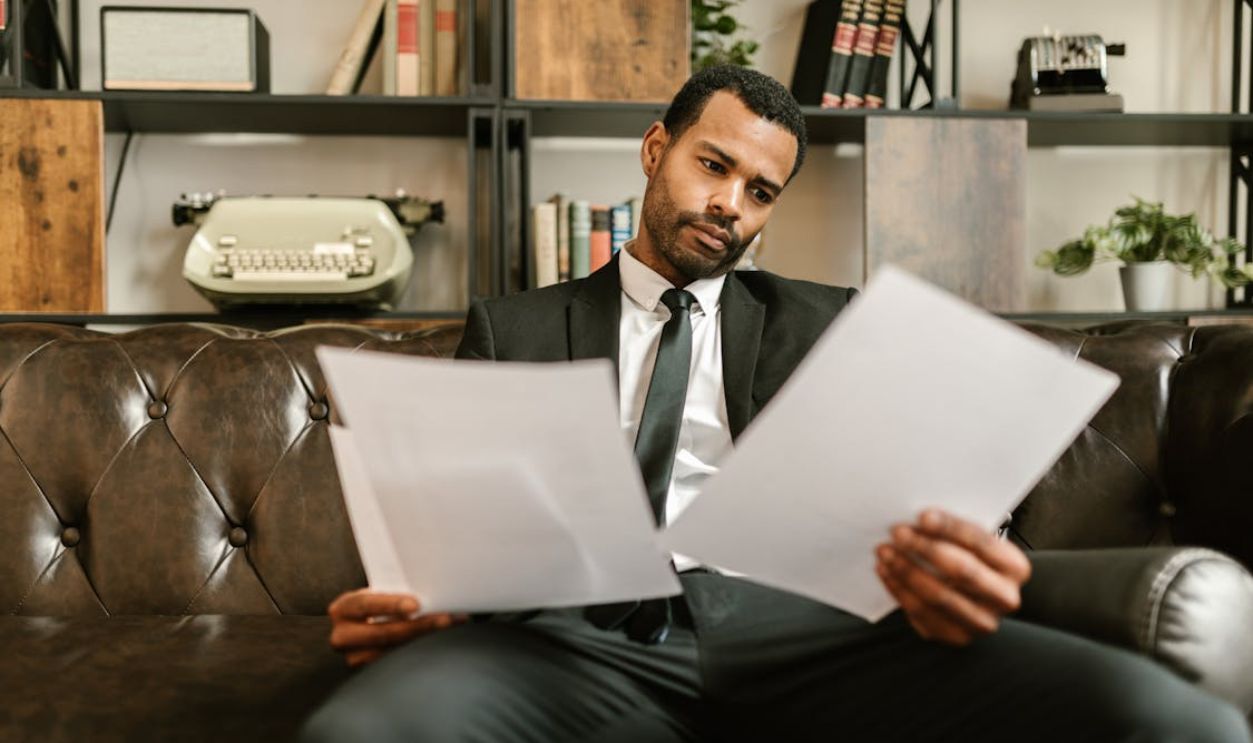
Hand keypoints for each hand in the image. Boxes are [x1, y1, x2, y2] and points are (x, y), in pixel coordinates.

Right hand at [327, 589, 468, 666]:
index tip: (416, 605)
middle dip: (418, 626)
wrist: (360, 627)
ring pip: (393, 652)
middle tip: (445, 619)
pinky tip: (440, 642)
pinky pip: (398, 664)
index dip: (391, 604)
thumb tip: (431, 589)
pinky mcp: (368, 674)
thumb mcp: (376, 594)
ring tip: (450, 627)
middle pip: (383, 634)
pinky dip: (421, 652)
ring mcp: (354, 658)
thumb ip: (394, 594)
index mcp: (343, 609)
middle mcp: (343, 636)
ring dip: (426, 640)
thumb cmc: (375, 605)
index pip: (366, 604)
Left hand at [875, 509, 1030, 645]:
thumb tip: (918, 519)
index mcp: (1015, 567)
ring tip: (885, 551)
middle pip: (961, 571)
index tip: (922, 516)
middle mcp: (1005, 598)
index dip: (950, 528)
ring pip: (938, 596)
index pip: (981, 543)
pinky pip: (921, 614)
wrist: (982, 597)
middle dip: (925, 548)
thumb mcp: (975, 542)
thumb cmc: (973, 559)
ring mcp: (982, 622)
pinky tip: (886, 571)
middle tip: (898, 532)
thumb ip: (955, 531)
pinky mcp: (956, 636)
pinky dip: (899, 590)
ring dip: (906, 570)